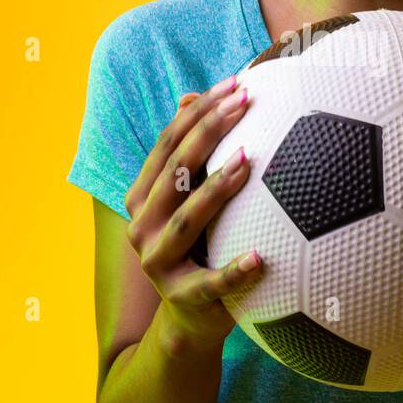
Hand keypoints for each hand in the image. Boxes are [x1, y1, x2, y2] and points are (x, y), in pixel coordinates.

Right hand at [123, 74, 263, 350]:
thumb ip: (193, 156)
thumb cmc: (201, 244)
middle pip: (174, 172)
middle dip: (208, 133)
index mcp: (144, 196)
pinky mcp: (182, 297)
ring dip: (215, 190)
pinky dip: (233, 270)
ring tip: (248, 162)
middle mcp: (142, 225)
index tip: (235, 84)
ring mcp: (157, 262)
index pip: (168, 144)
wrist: (190, 318)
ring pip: (185, 221)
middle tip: (244, 104)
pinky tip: (260, 257)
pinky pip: (210, 283)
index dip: (199, 112)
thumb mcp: (192, 199)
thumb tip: (192, 96)